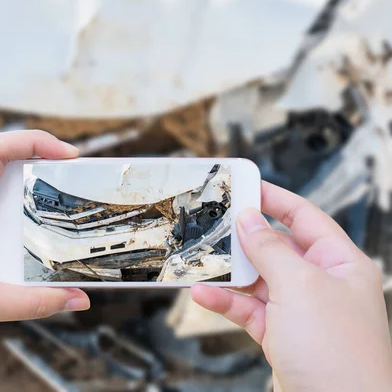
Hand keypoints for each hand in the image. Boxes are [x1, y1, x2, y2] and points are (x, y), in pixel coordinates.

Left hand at [0, 131, 90, 391]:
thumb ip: (34, 302)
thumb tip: (78, 299)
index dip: (36, 143)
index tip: (68, 156)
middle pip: (5, 176)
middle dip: (42, 184)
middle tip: (75, 198)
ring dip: (26, 217)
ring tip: (56, 236)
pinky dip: (9, 236)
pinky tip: (25, 257)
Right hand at [191, 182, 391, 391]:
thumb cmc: (336, 352)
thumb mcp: (299, 287)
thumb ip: (269, 249)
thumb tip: (248, 218)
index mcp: (340, 263)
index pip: (304, 218)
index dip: (274, 199)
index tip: (244, 187)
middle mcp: (322, 283)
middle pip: (276, 248)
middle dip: (243, 239)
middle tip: (212, 224)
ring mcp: (300, 310)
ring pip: (257, 280)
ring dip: (228, 273)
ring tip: (199, 261)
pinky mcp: (281, 334)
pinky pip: (248, 309)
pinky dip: (226, 302)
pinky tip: (203, 295)